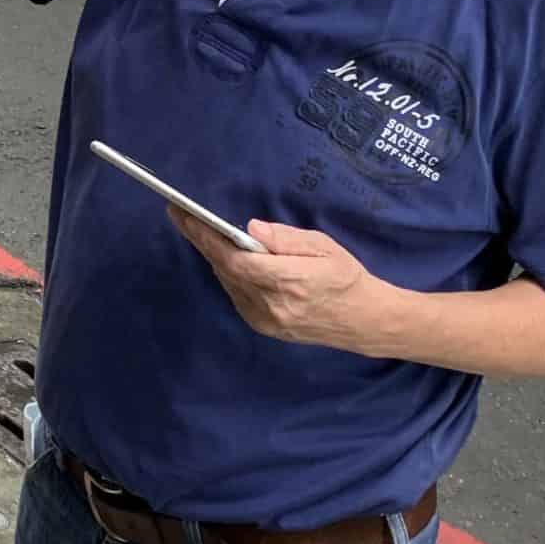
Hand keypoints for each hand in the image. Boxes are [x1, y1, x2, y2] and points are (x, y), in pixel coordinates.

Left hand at [171, 213, 401, 355]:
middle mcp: (271, 305)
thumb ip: (285, 239)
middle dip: (201, 240)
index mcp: (287, 281)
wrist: (364, 320)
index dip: (205, 237)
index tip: (184, 215)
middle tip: (180, 215)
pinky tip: (223, 257)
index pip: (234, 258)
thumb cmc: (346, 277)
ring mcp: (265, 320)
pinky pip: (237, 295)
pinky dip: (228, 274)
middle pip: (224, 269)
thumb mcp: (323, 247)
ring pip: (228, 283)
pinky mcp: (264, 328)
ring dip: (213, 257)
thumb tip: (250, 229)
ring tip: (197, 230)